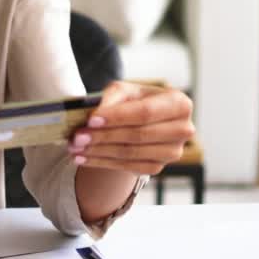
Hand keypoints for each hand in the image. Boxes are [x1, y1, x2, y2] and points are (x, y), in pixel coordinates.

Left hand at [67, 81, 194, 174]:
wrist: (142, 120)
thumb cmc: (134, 100)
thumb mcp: (124, 90)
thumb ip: (112, 98)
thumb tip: (95, 115)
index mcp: (179, 103)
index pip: (145, 113)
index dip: (118, 117)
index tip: (91, 120)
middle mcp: (183, 129)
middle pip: (138, 135)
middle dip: (104, 136)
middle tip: (77, 137)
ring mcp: (173, 152)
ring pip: (131, 153)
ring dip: (99, 152)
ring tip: (75, 148)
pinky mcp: (159, 167)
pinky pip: (129, 167)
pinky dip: (103, 163)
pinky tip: (83, 158)